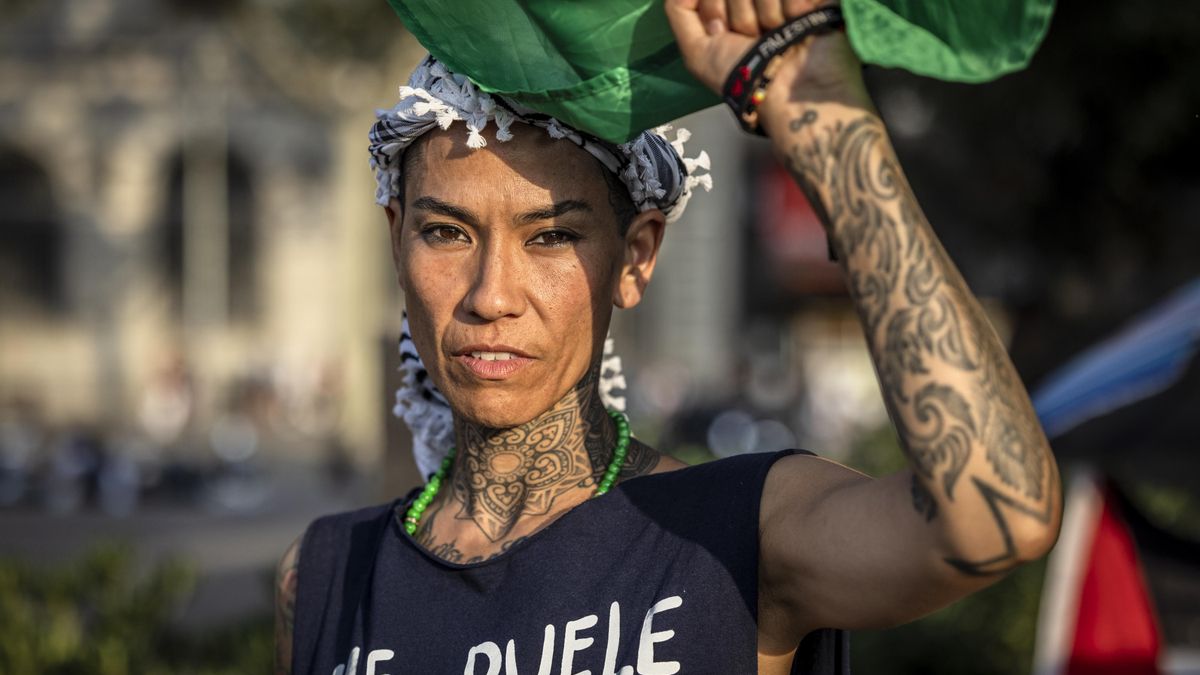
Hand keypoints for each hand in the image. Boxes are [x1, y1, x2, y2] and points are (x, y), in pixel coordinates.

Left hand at [665, 0, 869, 111]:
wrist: (792, 92)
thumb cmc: (744, 78)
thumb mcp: (698, 52)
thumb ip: (680, 10)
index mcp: (733, 10)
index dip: (715, 10)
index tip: (724, 34)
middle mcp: (758, 3)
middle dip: (741, 17)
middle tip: (755, 40)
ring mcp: (783, 1)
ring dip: (768, 15)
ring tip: (778, 37)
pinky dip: (792, 7)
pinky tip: (797, 24)